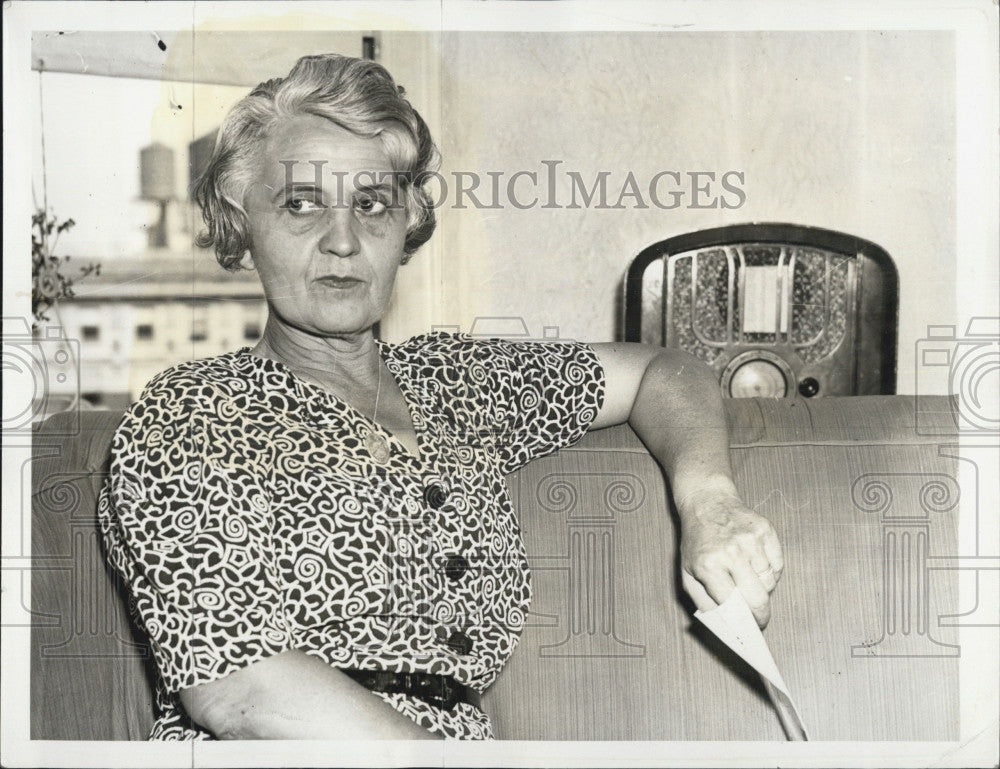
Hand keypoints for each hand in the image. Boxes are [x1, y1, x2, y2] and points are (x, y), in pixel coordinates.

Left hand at [678, 490, 783, 627]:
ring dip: (763, 587)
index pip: (733, 605)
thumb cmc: (697, 542)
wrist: (707, 502)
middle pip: (758, 598)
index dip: (745, 622)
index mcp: (709, 565)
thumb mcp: (687, 572)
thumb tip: (727, 626)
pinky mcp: (766, 530)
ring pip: (770, 581)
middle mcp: (731, 552)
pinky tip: (756, 563)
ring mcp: (751, 540)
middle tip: (759, 618)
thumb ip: (704, 602)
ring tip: (748, 579)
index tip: (751, 629)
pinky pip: (778, 564)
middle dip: (761, 614)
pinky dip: (771, 571)